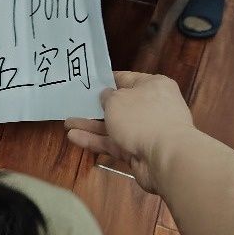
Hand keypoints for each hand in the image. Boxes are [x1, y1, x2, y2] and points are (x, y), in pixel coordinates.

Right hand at [65, 71, 193, 192]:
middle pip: (119, 105)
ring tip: (68, 124)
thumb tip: (106, 97)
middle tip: (75, 106)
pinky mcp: (138, 151)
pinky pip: (113, 143)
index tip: (88, 83)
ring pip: (114, 126)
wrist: (165, 156)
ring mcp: (145, 131)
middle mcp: (151, 106)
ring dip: (91, 125)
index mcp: (153, 85)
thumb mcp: (117, 100)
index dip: (106, 80)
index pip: (126, 79)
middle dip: (96, 107)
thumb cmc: (142, 118)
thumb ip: (107, 97)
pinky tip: (74, 138)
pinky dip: (95, 140)